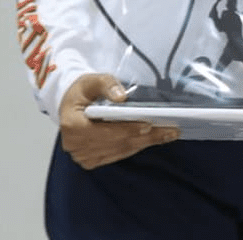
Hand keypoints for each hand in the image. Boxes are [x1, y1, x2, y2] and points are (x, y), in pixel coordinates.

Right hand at [58, 73, 178, 169]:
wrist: (72, 105)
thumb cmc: (83, 92)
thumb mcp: (92, 80)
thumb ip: (106, 84)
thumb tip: (121, 96)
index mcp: (71, 125)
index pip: (103, 130)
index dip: (126, 129)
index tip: (148, 125)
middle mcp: (74, 144)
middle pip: (116, 142)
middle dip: (145, 136)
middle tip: (170, 130)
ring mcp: (82, 155)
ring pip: (121, 150)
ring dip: (146, 143)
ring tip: (169, 134)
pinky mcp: (91, 161)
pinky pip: (119, 154)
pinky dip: (137, 146)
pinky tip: (154, 139)